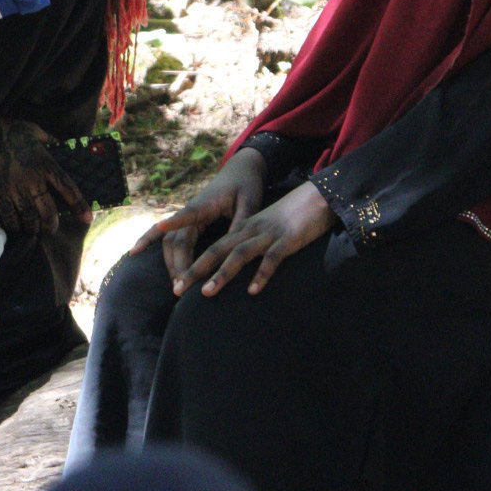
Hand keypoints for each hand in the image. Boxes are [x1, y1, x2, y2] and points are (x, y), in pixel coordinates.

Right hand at [0, 119, 90, 236]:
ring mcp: (15, 189)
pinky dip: (14, 225)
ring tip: (35, 231)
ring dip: (34, 228)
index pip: (68, 188)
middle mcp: (33, 181)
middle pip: (48, 212)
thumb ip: (48, 140)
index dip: (79, 205)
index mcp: (45, 164)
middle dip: (52, 225)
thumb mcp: (33, 130)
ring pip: (30, 218)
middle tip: (51, 228)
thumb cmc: (8, 130)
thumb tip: (59, 145)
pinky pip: (9, 217)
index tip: (87, 218)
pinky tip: (16, 228)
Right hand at [131, 147, 266, 284]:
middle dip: (177, 264)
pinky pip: (166, 235)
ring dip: (171, 263)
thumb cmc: (246, 186)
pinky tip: (134, 252)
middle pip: (177, 239)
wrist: (239, 171)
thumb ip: (241, 221)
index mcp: (206, 203)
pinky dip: (149, 241)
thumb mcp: (250, 201)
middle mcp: (190, 209)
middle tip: (181, 288)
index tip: (161, 227)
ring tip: (176, 287)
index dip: (174, 221)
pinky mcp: (186, 220)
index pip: (188, 213)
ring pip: (170, 241)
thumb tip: (234, 246)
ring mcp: (185, 215)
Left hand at [171, 180, 335, 297]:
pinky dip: (261, 274)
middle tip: (177, 290)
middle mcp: (250, 230)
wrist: (317, 197)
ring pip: (240, 254)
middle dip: (196, 270)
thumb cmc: (292, 217)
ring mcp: (268, 234)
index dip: (190, 259)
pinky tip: (252, 291)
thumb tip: (236, 267)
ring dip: (222, 274)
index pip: (211, 245)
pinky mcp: (287, 239)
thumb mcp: (266, 229)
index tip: (172, 275)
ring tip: (206, 293)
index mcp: (243, 228)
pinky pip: (272, 258)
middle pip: (217, 250)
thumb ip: (250, 245)